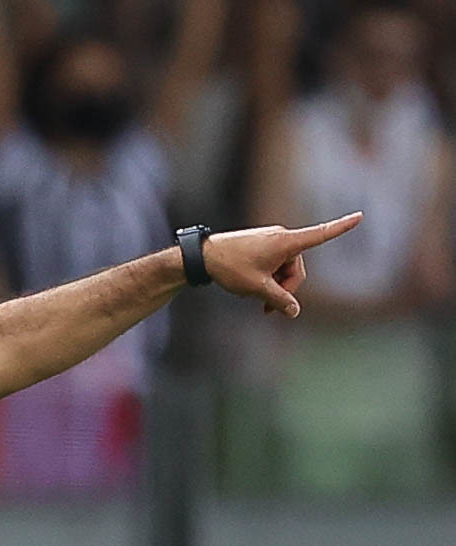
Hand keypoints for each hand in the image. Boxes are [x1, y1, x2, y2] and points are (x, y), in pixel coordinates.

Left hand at [202, 212, 362, 317]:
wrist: (203, 256)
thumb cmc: (230, 267)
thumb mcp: (257, 288)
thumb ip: (279, 300)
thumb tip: (294, 311)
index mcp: (285, 242)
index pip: (319, 235)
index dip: (341, 227)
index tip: (360, 216)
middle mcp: (282, 237)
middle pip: (297, 270)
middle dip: (285, 289)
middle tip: (266, 309)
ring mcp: (272, 241)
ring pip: (285, 270)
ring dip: (275, 286)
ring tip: (253, 297)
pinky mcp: (263, 245)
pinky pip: (274, 265)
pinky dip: (268, 278)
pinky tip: (251, 288)